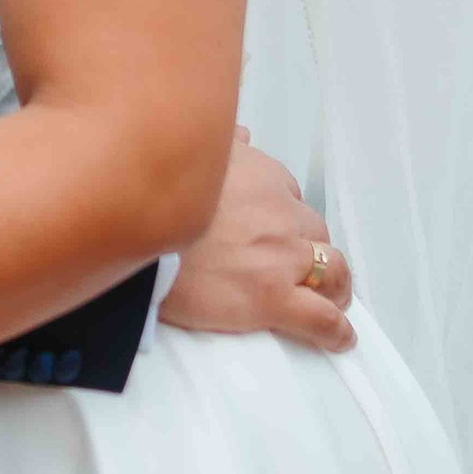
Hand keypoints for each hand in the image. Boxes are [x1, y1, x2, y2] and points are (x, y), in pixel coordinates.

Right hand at [161, 130, 353, 351]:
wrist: (132, 239)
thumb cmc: (149, 200)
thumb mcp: (185, 155)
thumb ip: (220, 145)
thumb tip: (241, 136)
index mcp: (260, 175)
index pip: (289, 194)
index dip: (285, 216)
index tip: (276, 231)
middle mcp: (278, 211)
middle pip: (314, 231)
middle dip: (311, 249)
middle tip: (301, 267)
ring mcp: (280, 256)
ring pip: (331, 269)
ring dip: (334, 284)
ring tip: (331, 298)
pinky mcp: (273, 298)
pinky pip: (321, 317)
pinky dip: (335, 330)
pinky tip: (340, 337)